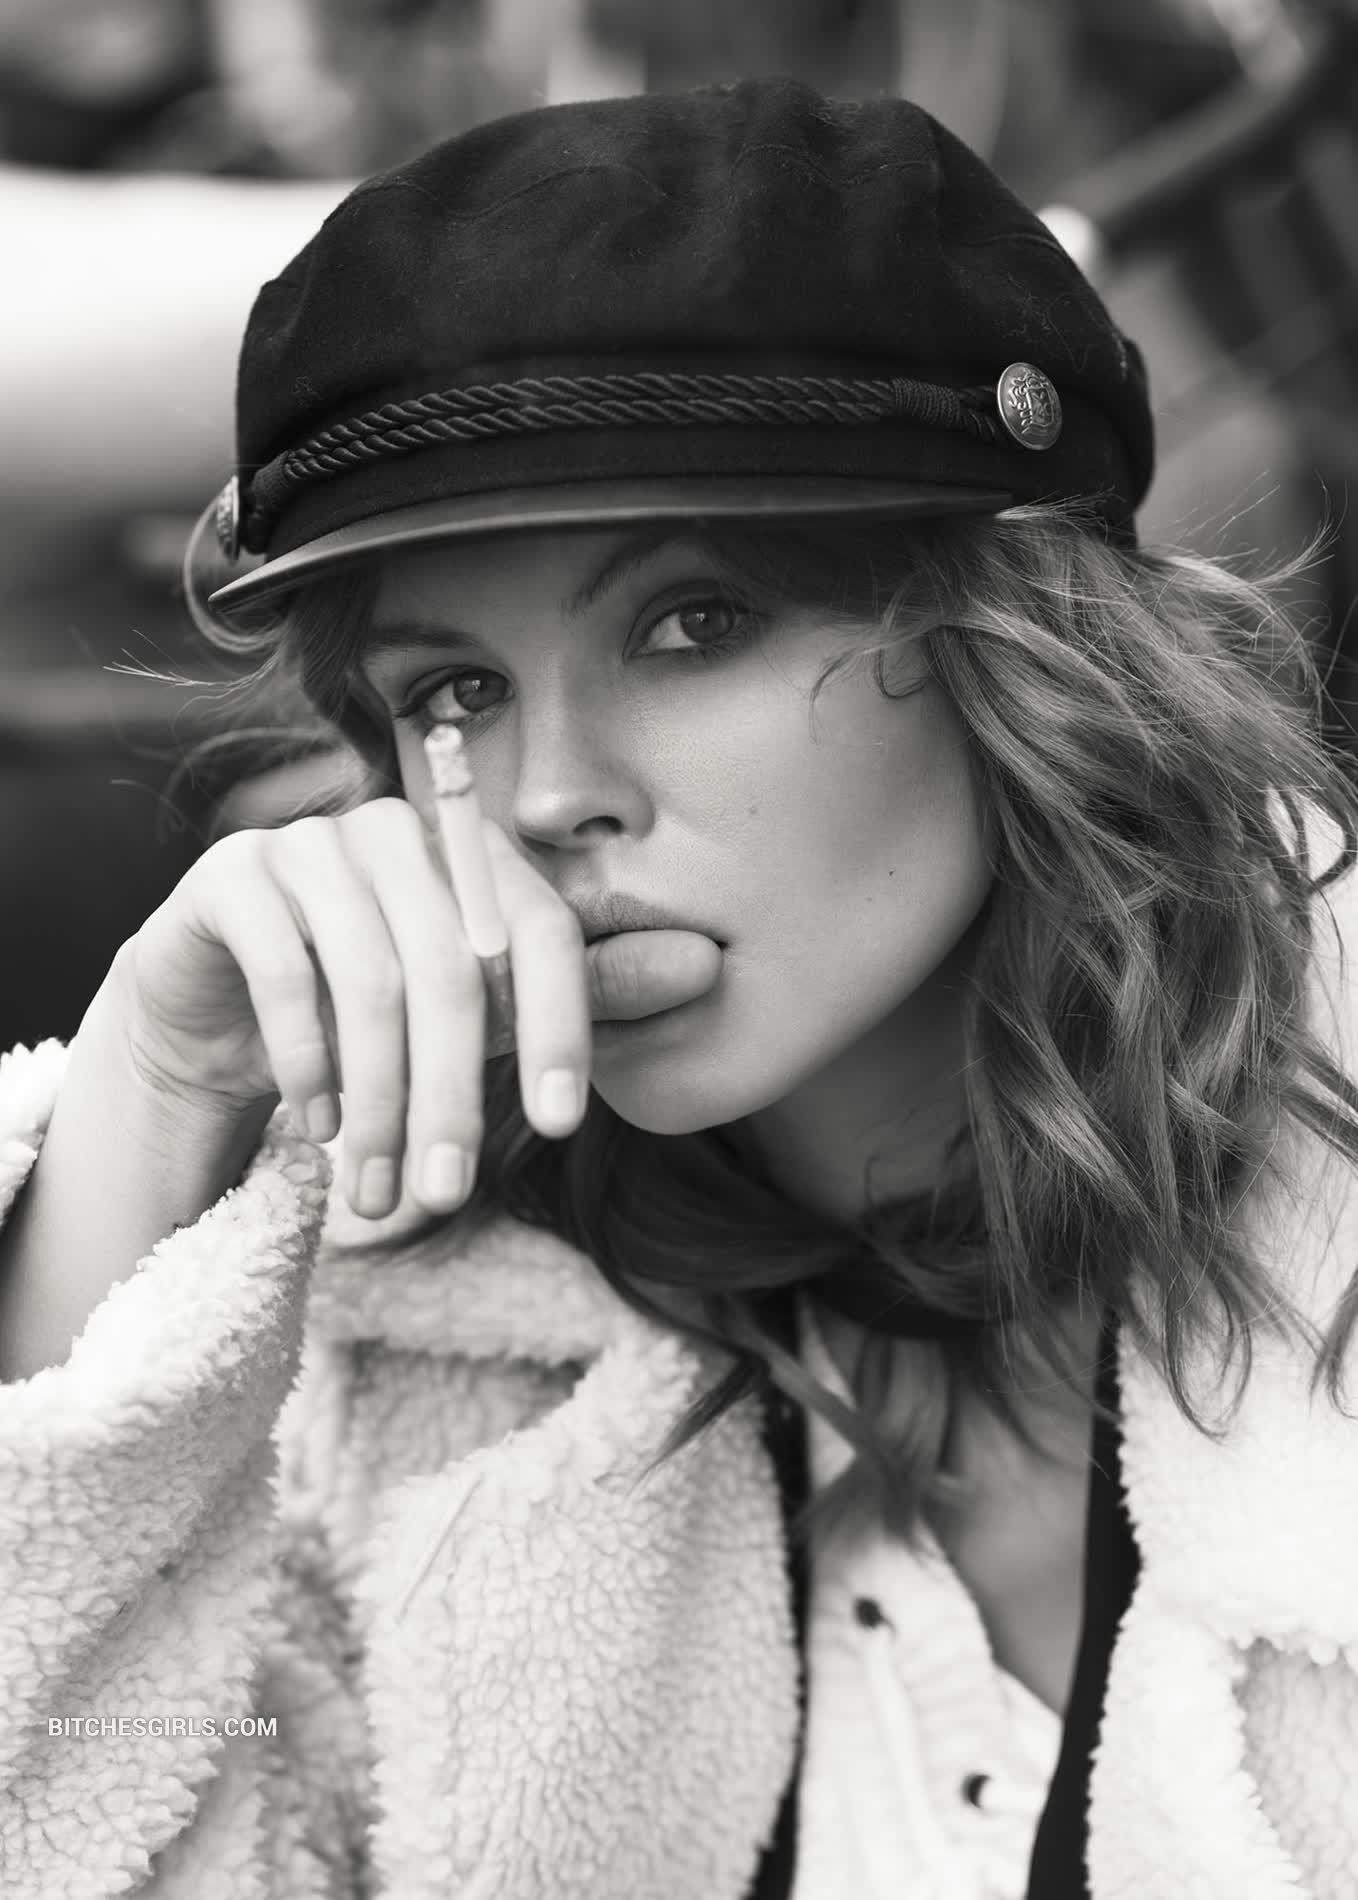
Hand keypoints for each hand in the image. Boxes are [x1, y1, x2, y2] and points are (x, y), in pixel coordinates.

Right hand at [113, 799, 722, 1218]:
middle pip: (454, 970)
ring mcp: (310, 843)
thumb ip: (578, 994)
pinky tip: (317, 1130)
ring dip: (379, 1104)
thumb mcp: (484, 1015)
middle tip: (446, 1197)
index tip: (559, 1128)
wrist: (222, 1005)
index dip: (560, 1027)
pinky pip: (285, 973)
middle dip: (453, 1098)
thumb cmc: (376, 1008)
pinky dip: (308, 1065)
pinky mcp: (233, 876)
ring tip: (377, 1192)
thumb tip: (702, 966)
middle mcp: (399, 831)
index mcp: (476, 854)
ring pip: (371, 981)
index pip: (541, 929)